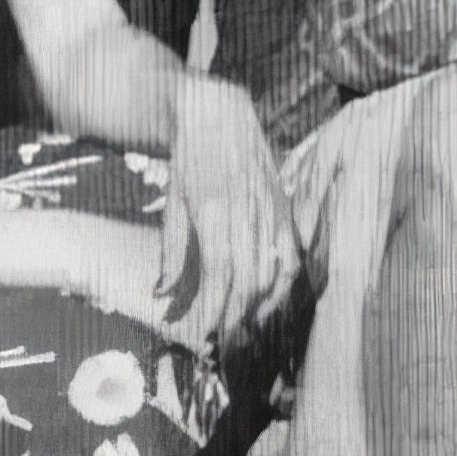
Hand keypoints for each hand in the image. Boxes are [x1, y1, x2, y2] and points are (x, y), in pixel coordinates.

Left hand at [155, 73, 300, 352]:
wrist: (219, 111)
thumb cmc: (189, 159)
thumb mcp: (173, 202)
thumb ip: (172, 252)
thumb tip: (162, 296)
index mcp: (214, 207)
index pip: (221, 270)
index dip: (218, 308)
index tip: (208, 336)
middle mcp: (247, 209)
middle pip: (251, 278)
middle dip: (240, 318)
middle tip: (226, 344)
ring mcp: (271, 207)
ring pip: (276, 269)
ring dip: (263, 307)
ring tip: (248, 329)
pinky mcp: (285, 205)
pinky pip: (294, 253)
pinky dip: (287, 283)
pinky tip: (274, 302)